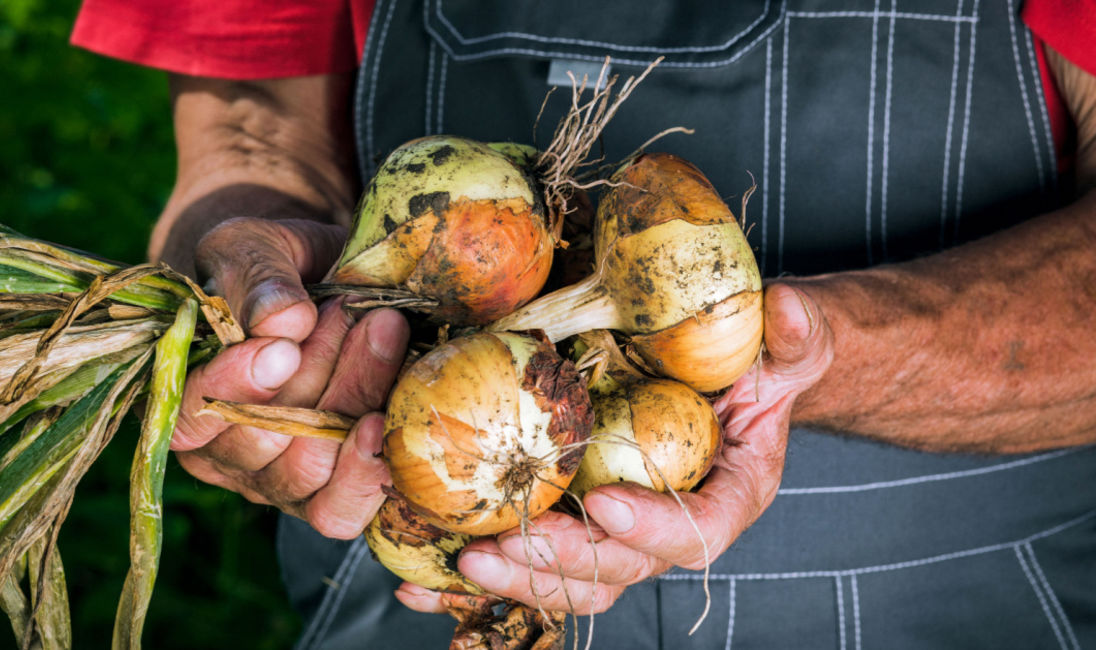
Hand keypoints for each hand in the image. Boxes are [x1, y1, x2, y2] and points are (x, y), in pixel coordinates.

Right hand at [169, 217, 409, 538]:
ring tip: (380, 330)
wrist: (318, 280)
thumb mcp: (253, 246)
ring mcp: (274, 481)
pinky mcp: (326, 495)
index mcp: (180, 398)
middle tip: (350, 312)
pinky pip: (339, 511)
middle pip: (262, 442)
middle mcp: (220, 454)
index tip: (285, 346)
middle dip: (316, 374)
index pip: (192, 416)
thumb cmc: (272, 267)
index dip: (236, 387)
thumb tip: (284, 320)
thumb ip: (258, 276)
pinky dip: (366, 470)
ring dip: (352, 398)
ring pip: (308, 469)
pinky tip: (385, 419)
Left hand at [397, 283, 831, 613]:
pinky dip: (475, 575)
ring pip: (567, 579)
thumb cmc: (757, 363)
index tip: (609, 507)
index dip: (655, 531)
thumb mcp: (790, 346)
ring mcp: (614, 531)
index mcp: (726, 497)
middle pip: (617, 570)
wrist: (722, 375)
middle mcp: (667, 527)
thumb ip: (798, 338)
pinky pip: (525, 557)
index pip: (698, 532)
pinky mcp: (571, 521)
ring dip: (512, 577)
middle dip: (558, 564)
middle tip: (501, 546)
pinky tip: (416, 582)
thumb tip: (789, 309)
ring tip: (461, 560)